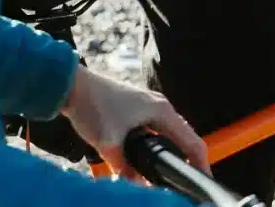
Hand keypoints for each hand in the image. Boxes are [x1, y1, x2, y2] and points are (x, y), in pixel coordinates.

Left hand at [60, 66, 210, 180]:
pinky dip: (158, 147)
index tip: (203, 182)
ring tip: (171, 176)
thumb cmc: (92, 106)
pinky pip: (156, 132)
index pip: (192, 142)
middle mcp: (160, 107)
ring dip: (171, 154)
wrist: (72, 86)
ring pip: (169, 136)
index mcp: (161, 111)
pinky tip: (149, 161)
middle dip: (187, 162)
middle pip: (184, 139)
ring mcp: (148, 107)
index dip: (201, 164)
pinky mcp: (137, 110)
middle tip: (185, 184)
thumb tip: (138, 187)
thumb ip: (125, 169)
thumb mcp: (109, 144)